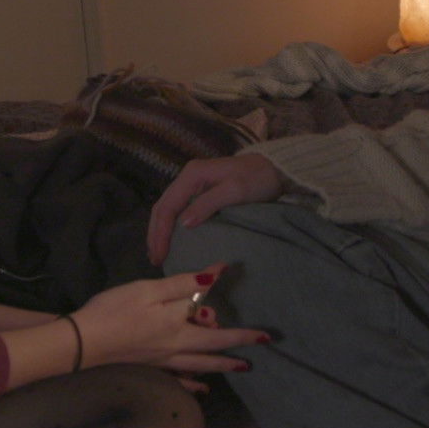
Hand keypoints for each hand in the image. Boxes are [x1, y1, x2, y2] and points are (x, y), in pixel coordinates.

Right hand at [70, 265, 264, 375]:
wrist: (82, 342)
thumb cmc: (115, 311)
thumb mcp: (150, 290)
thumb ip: (185, 284)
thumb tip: (217, 273)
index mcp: (179, 328)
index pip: (218, 329)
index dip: (243, 332)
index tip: (265, 334)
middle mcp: (176, 349)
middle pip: (213, 350)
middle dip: (238, 349)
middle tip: (261, 350)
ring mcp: (162, 362)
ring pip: (199, 366)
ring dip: (221, 366)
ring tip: (240, 368)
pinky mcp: (147, 369)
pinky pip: (177, 379)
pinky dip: (193, 384)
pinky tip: (201, 388)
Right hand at [146, 155, 284, 263]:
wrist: (274, 169)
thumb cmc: (256, 180)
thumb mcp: (234, 192)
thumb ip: (207, 205)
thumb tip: (182, 224)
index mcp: (192, 175)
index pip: (167, 206)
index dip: (160, 232)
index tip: (159, 255)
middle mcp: (187, 176)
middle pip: (163, 206)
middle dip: (155, 233)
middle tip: (154, 258)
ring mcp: (193, 182)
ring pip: (168, 207)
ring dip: (160, 230)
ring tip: (158, 252)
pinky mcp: (199, 189)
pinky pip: (178, 208)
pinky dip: (170, 225)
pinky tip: (171, 238)